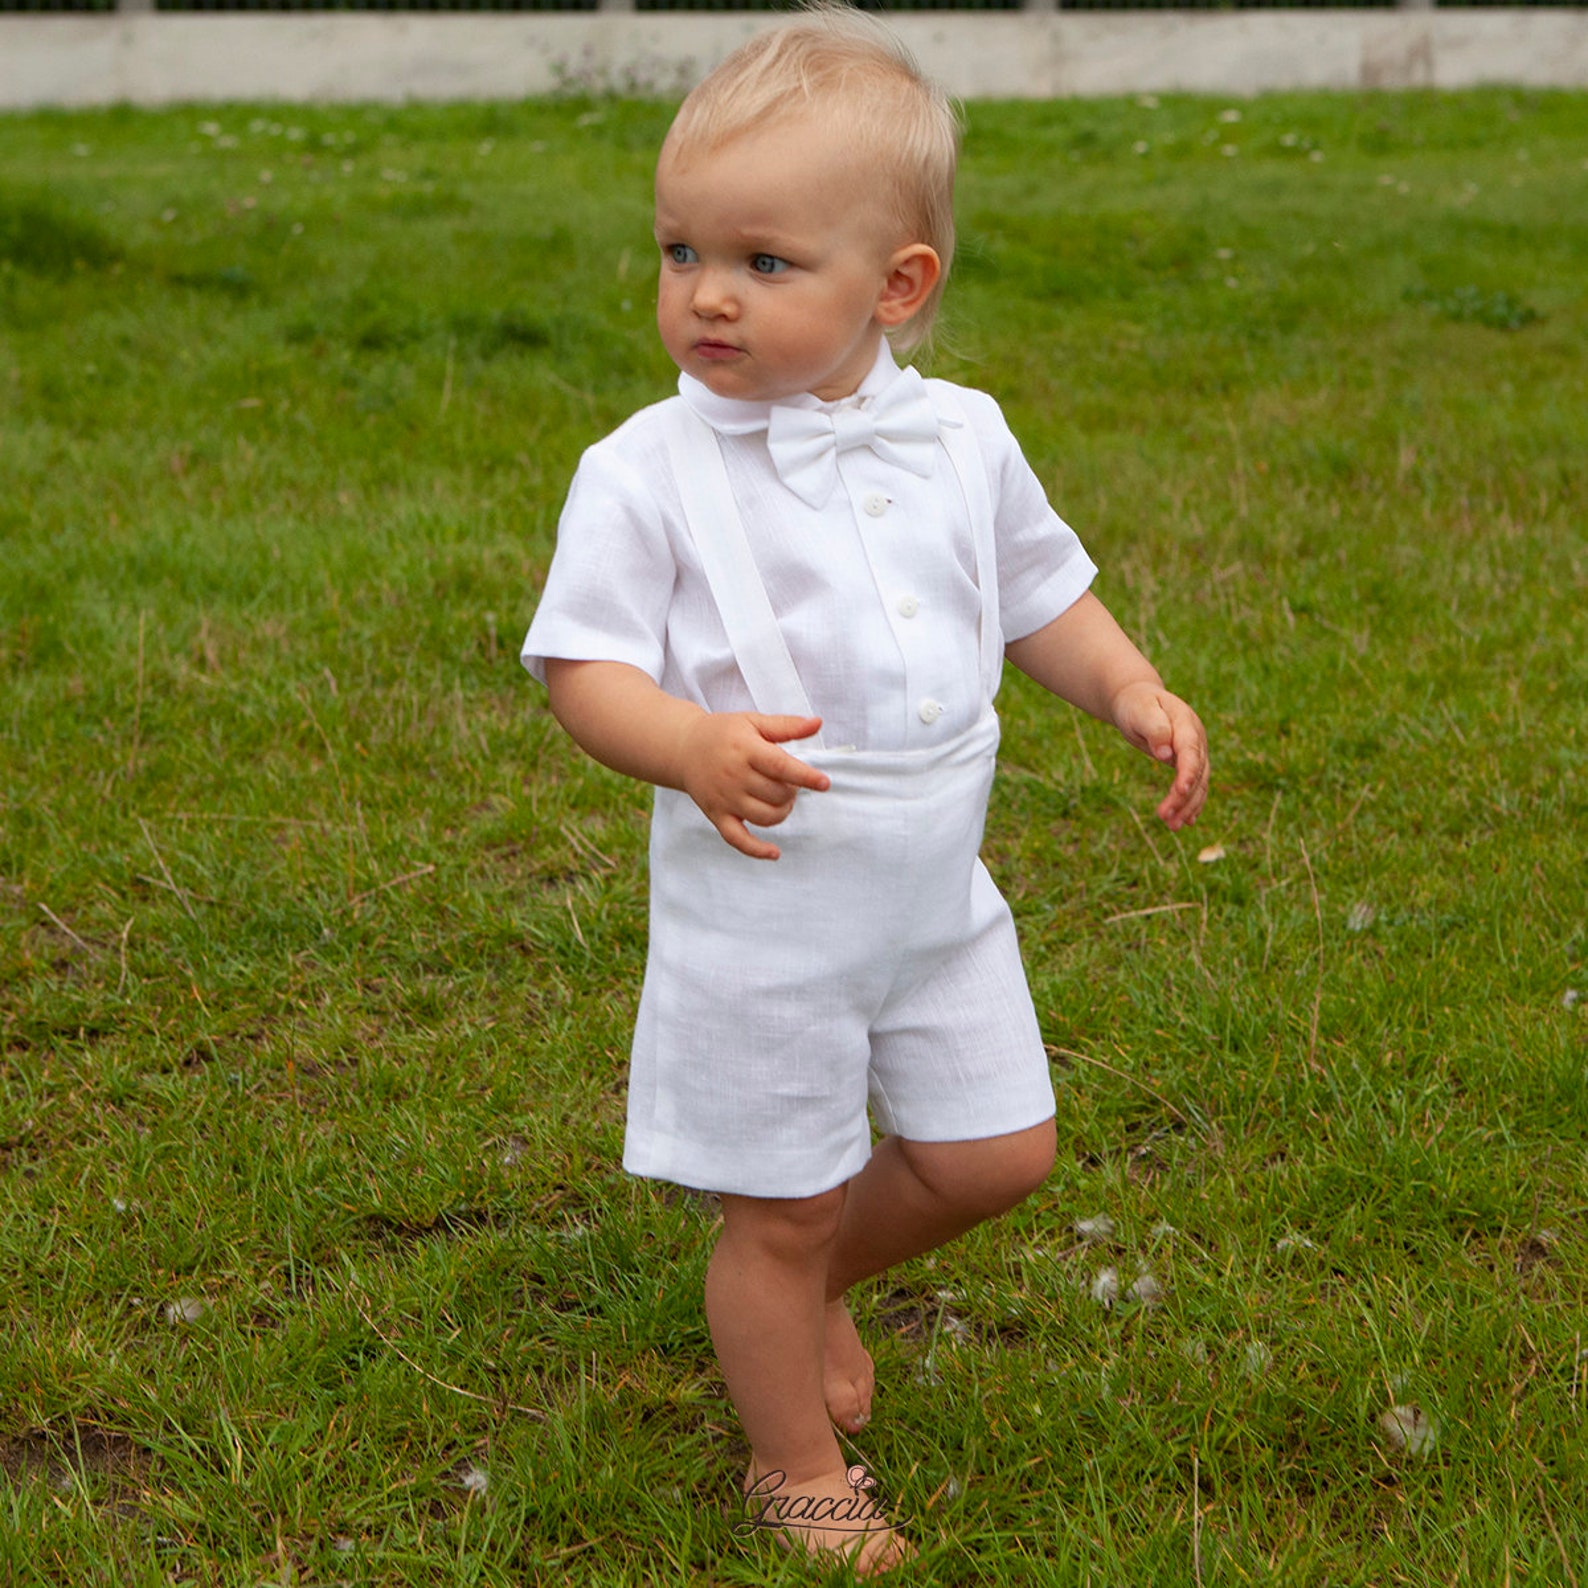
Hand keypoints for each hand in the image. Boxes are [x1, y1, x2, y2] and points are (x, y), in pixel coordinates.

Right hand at [678, 712, 829, 860]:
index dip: (805, 776)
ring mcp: (725, 799)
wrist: (684, 748)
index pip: (779, 766)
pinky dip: (757, 850)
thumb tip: (818, 723)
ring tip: (781, 800)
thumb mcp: (754, 722)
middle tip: (789, 782)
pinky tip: (774, 853)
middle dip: (792, 791)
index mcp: (746, 750)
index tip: (824, 783)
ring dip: (782, 812)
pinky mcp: (717, 816)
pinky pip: (738, 839)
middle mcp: (734, 776)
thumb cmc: (723, 733)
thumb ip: (787, 726)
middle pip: (776, 794)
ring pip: (764, 817)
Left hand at [1109, 682, 1208, 830]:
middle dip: (1184, 796)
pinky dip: (1191, 804)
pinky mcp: (1188, 762)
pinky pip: (1195, 785)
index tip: (1181, 790)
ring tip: (1172, 827)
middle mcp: (1196, 739)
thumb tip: (1165, 755)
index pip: (1191, 751)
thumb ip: (1154, 729)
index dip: (1188, 771)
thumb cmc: (1136, 705)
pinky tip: (1186, 822)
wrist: (1138, 701)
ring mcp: (1195, 751)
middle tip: (1165, 817)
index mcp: (1186, 722)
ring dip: (1187, 806)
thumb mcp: (1140, 712)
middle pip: (1197, 771)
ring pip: (1198, 783)